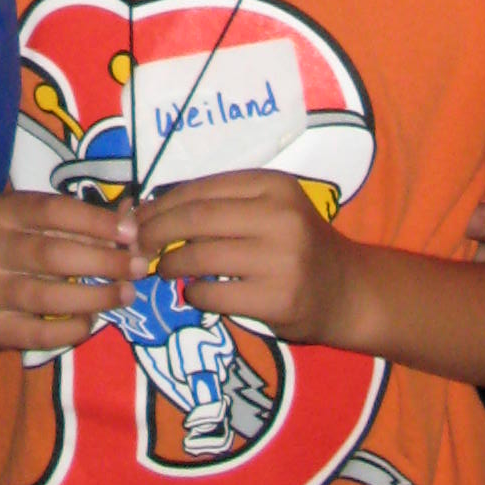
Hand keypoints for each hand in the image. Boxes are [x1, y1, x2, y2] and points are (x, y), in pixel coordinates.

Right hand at [0, 188, 140, 354]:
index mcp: (3, 212)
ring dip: (95, 297)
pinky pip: (39, 334)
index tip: (130, 233)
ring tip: (127, 294)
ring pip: (47, 296)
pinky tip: (93, 320)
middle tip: (139, 268)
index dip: (95, 221)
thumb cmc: (18, 244)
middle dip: (103, 262)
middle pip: (52, 254)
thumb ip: (82, 223)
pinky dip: (72, 328)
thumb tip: (131, 222)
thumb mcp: (40, 223)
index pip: (53, 211)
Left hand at [131, 169, 352, 342]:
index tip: (137, 216)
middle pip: (196, 219)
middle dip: (156, 231)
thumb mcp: (271, 209)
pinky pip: (215, 294)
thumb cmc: (298, 245)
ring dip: (171, 264)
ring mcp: (281, 259)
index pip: (201, 189)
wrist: (347, 290)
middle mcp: (280, 217)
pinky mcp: (278, 299)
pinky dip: (195, 293)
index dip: (161, 203)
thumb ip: (225, 205)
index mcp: (274, 185)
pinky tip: (195, 292)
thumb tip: (153, 208)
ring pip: (201, 256)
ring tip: (164, 269)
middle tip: (138, 244)